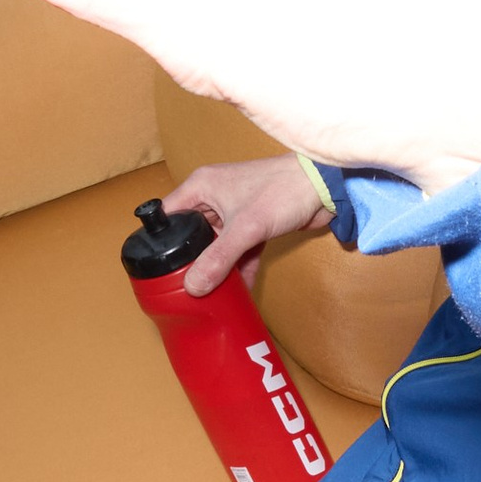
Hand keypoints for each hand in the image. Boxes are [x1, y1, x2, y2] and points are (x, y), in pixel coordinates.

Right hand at [165, 154, 329, 297]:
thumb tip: (194, 286)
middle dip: (190, 261)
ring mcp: (234, 211)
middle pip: (190, 235)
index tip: (156, 269)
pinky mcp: (253, 224)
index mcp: (201, 186)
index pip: (167, 215)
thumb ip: (218, 259)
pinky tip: (238, 292)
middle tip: (184, 288)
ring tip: (208, 295)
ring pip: (216, 245)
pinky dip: (239, 268)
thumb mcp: (245, 228)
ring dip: (216, 268)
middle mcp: (213, 197)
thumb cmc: (283, 190)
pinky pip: (237, 250)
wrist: (324, 187)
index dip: (159, 241)